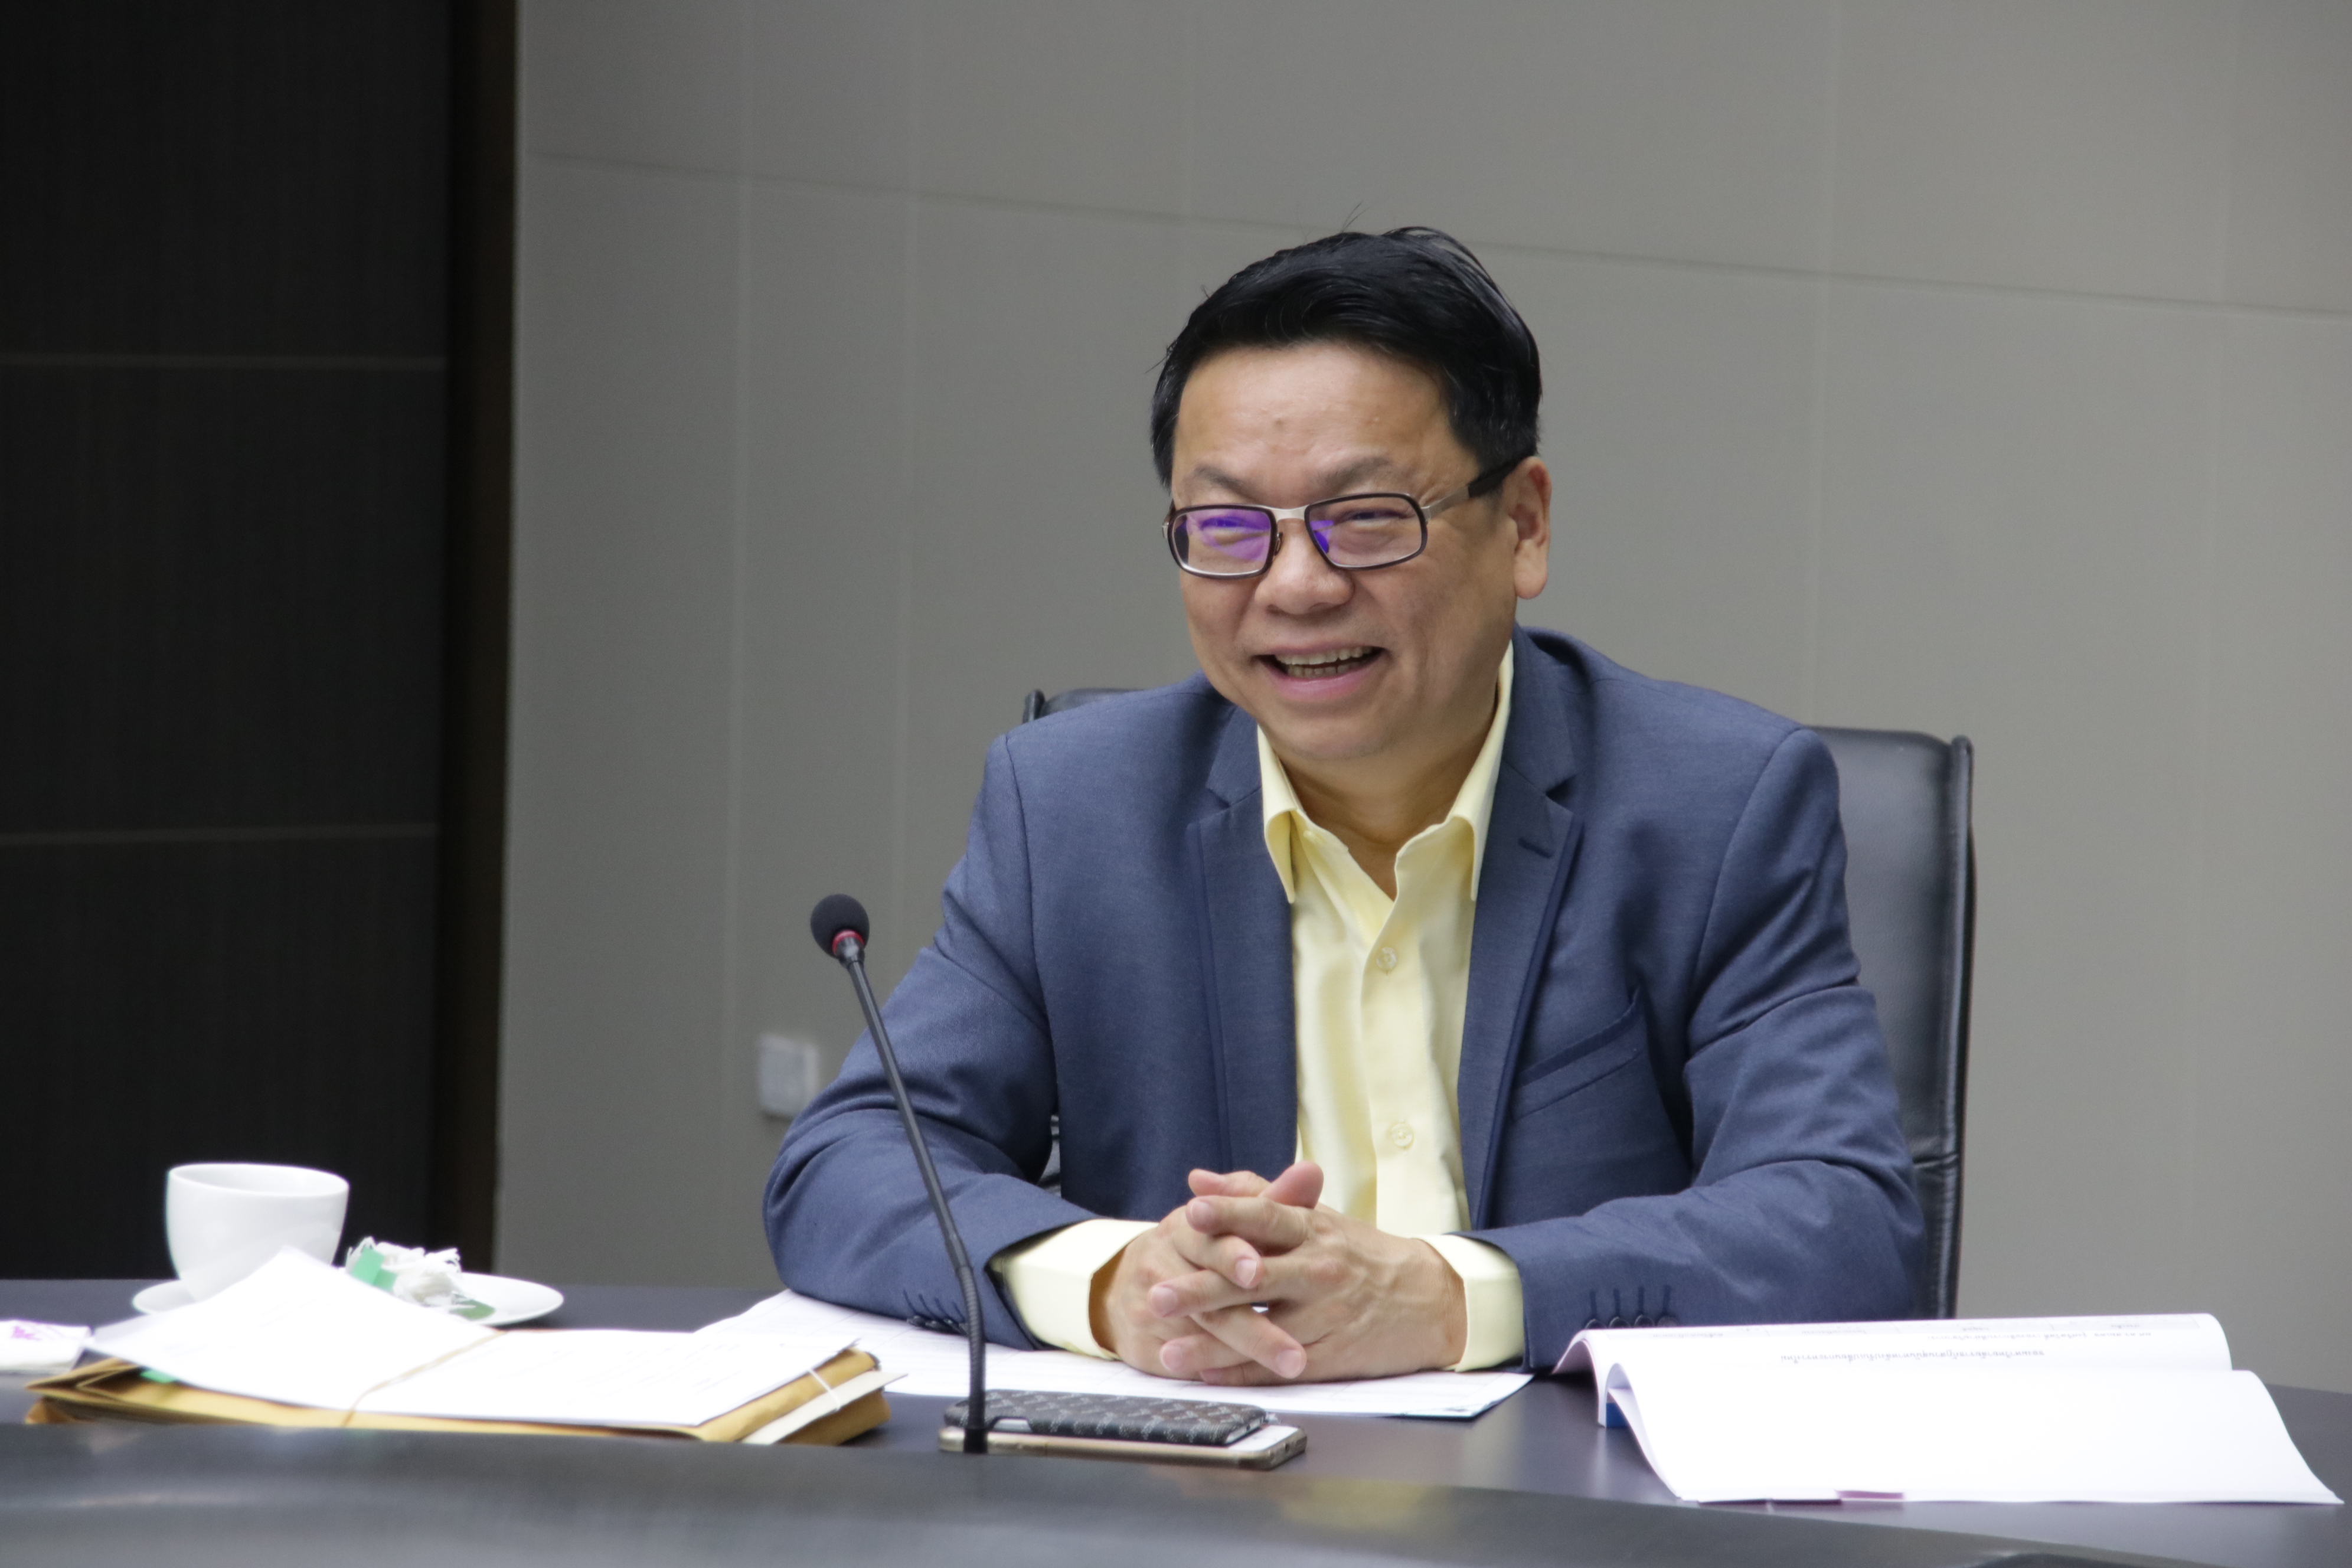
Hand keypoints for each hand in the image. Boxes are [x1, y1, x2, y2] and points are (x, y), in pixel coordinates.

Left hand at [1093, 1161, 1467, 1383]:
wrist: (1427, 1300)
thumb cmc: (1357, 1253)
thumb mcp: (1314, 1217)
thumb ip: (1254, 1195)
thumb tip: (1199, 1180)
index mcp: (1312, 1230)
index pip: (1267, 1217)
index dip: (1230, 1214)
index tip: (1192, 1212)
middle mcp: (1318, 1271)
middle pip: (1254, 1279)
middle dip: (1203, 1289)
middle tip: (1157, 1295)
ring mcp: (1325, 1316)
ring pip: (1261, 1331)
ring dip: (1213, 1342)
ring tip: (1168, 1351)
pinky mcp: (1331, 1357)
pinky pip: (1278, 1367)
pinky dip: (1242, 1373)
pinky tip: (1206, 1374)